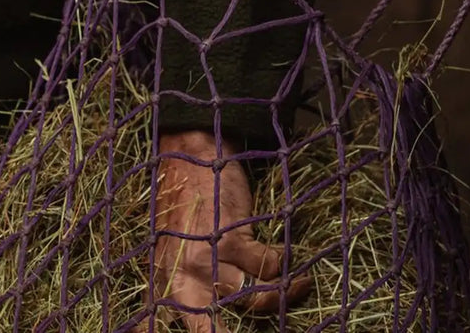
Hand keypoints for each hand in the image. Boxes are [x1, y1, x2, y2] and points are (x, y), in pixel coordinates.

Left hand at [153, 130, 308, 331]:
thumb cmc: (188, 206)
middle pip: (209, 330)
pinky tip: (286, 255)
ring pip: (256, 301)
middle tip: (281, 323)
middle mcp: (182, 278)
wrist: (190, 154)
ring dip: (284, 294)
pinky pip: (270, 268)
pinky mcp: (230, 241)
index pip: (189, 326)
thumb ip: (190, 284)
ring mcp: (205, 260)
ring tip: (300, 285)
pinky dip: (284, 263)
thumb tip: (193, 313)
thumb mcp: (177, 250)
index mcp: (169, 284)